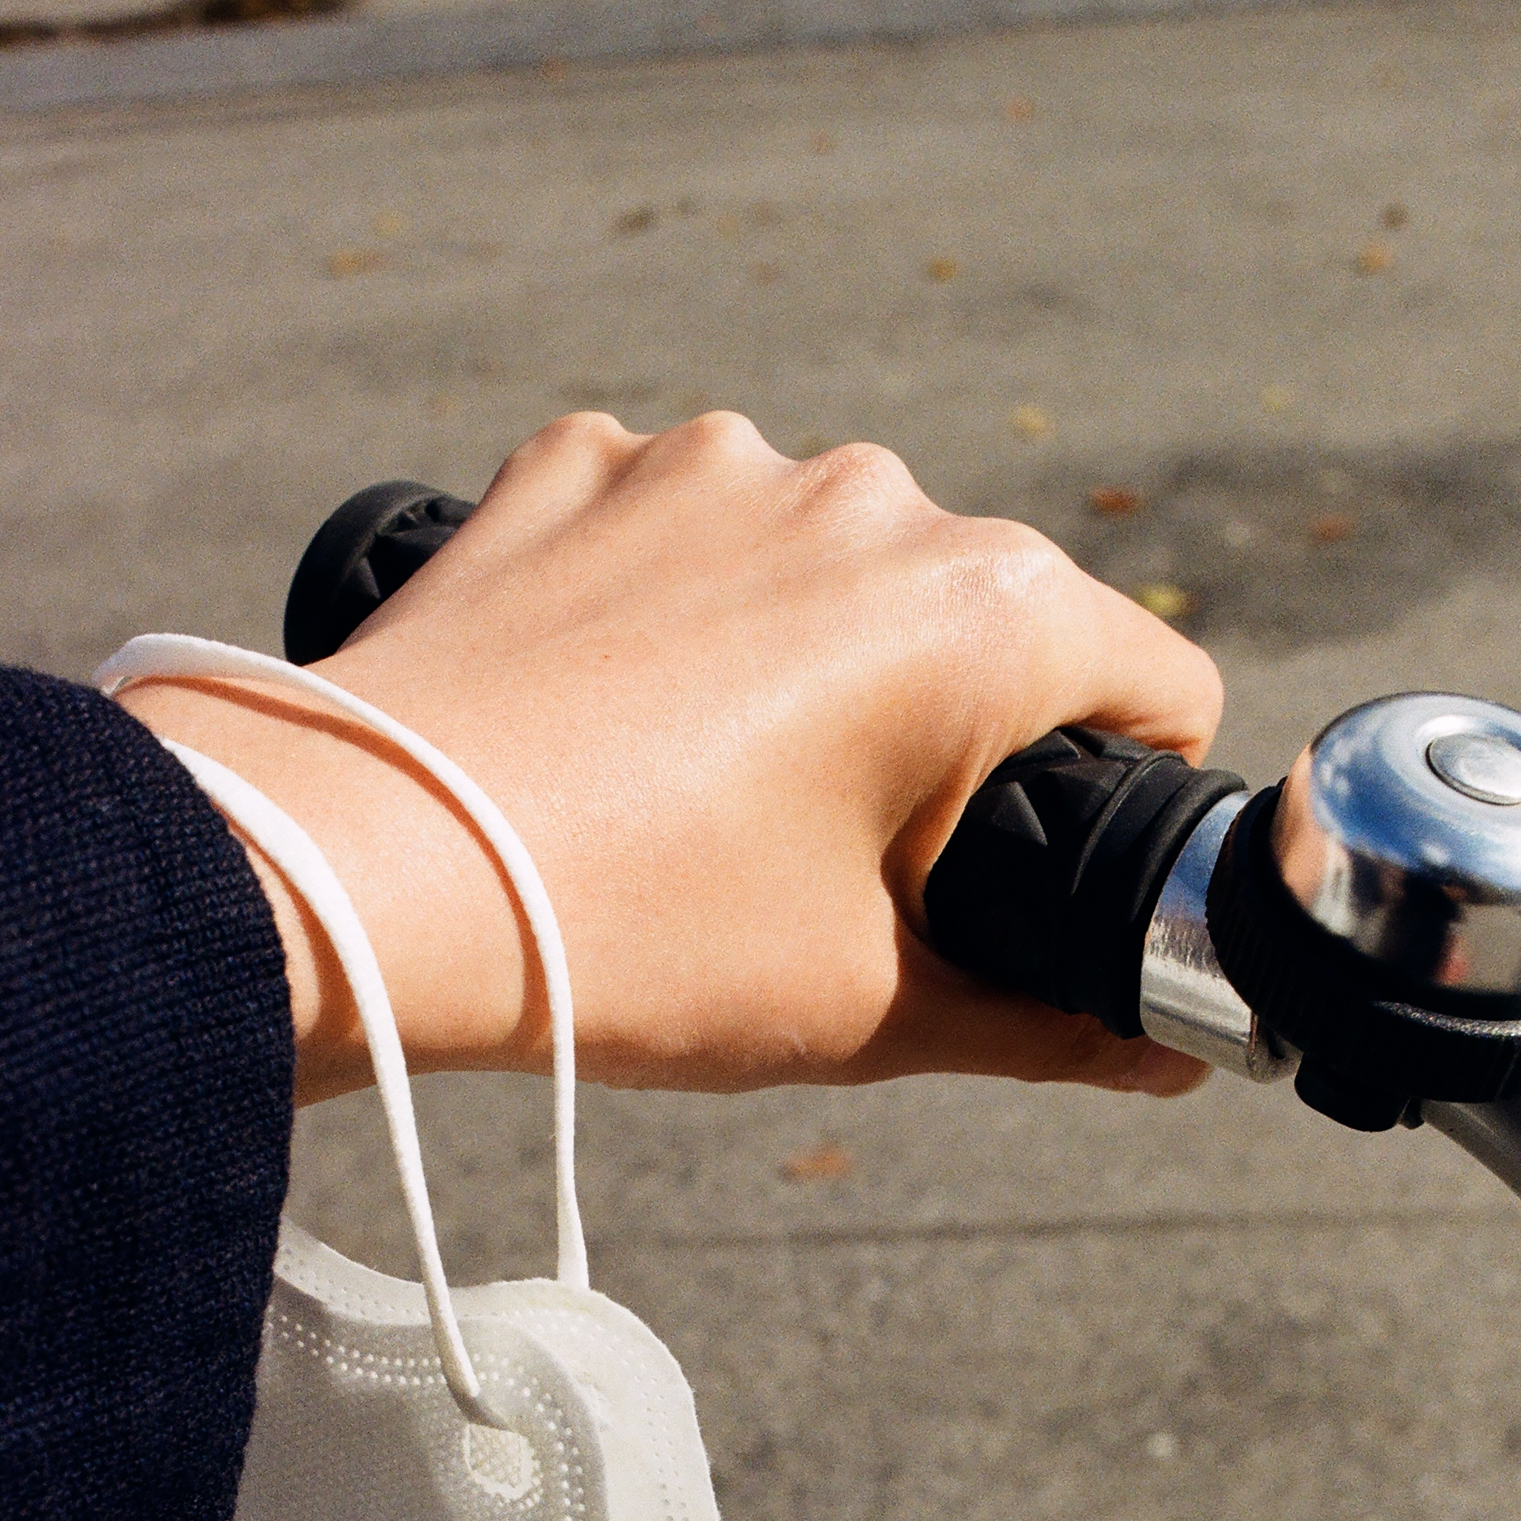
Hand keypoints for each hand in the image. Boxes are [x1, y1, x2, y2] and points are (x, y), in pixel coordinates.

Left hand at [117, 413, 1222, 1101]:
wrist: (359, 878)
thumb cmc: (630, 946)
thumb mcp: (864, 1010)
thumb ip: (1045, 1026)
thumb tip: (1161, 1058)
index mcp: (976, 614)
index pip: (1150, 679)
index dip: (1125, 790)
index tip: (1038, 866)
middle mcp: (864, 493)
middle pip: (980, 618)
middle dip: (944, 730)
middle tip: (829, 865)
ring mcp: (706, 462)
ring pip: (822, 565)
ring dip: (801, 657)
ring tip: (691, 794)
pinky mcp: (574, 465)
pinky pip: (675, 527)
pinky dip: (668, 605)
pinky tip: (601, 713)